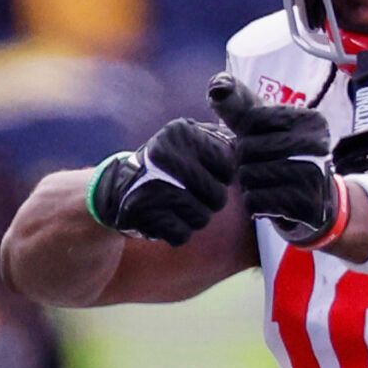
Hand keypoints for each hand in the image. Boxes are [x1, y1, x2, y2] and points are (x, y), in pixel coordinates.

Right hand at [90, 118, 236, 246]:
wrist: (118, 188)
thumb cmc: (168, 166)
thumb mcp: (190, 140)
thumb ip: (221, 139)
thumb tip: (249, 146)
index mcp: (180, 132)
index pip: (227, 167)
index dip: (221, 177)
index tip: (206, 173)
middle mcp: (164, 155)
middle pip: (217, 197)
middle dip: (210, 202)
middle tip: (191, 193)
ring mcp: (151, 184)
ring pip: (202, 218)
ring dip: (194, 218)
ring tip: (177, 205)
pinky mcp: (141, 212)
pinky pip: (182, 235)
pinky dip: (177, 232)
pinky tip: (164, 217)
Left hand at [207, 73, 344, 245]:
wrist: (313, 200)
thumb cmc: (281, 155)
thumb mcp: (261, 126)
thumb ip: (238, 105)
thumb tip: (217, 86)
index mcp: (312, 120)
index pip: (252, 119)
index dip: (245, 134)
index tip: (264, 142)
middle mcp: (319, 145)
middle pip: (249, 149)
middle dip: (246, 161)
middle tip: (265, 167)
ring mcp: (316, 177)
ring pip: (250, 175)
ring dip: (249, 184)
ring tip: (268, 184)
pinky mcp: (307, 206)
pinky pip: (256, 201)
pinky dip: (255, 203)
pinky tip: (270, 202)